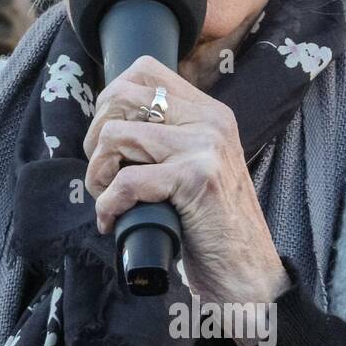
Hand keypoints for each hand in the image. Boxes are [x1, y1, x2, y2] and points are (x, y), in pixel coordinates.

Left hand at [82, 55, 289, 312]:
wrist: (249, 275)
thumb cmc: (210, 227)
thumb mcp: (193, 168)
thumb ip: (165, 140)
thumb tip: (105, 124)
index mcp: (209, 112)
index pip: (143, 69)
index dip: (110, 100)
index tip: (109, 141)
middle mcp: (210, 121)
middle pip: (121, 96)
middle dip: (96, 137)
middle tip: (103, 174)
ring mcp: (205, 147)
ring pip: (115, 135)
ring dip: (98, 173)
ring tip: (108, 199)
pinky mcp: (196, 179)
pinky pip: (125, 181)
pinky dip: (107, 206)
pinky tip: (113, 223)